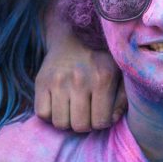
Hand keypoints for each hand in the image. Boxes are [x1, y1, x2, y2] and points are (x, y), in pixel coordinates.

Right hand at [36, 0, 125, 132]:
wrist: (72, 35)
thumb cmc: (100, 59)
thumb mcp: (119, 74)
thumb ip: (121, 99)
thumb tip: (111, 120)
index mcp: (102, 77)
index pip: (100, 122)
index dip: (101, 121)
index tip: (100, 113)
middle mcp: (79, 80)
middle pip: (79, 126)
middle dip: (84, 124)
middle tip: (85, 112)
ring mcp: (57, 81)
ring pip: (60, 123)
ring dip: (67, 120)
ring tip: (72, 109)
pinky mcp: (41, 81)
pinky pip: (42, 114)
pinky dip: (50, 114)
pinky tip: (59, 104)